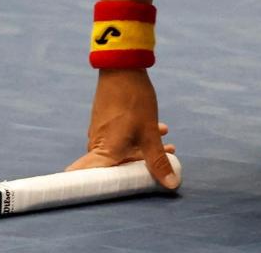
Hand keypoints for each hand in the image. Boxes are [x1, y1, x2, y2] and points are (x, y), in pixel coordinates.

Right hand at [65, 68, 179, 188]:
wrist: (123, 67)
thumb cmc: (133, 102)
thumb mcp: (150, 132)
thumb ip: (158, 160)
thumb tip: (171, 184)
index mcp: (105, 153)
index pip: (89, 179)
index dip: (100, 190)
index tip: (118, 194)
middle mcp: (98, 145)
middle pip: (115, 168)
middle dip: (139, 168)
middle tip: (163, 167)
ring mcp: (101, 132)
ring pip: (122, 150)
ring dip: (144, 151)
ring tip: (168, 147)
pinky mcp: (107, 121)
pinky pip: (122, 137)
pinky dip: (140, 138)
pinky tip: (160, 128)